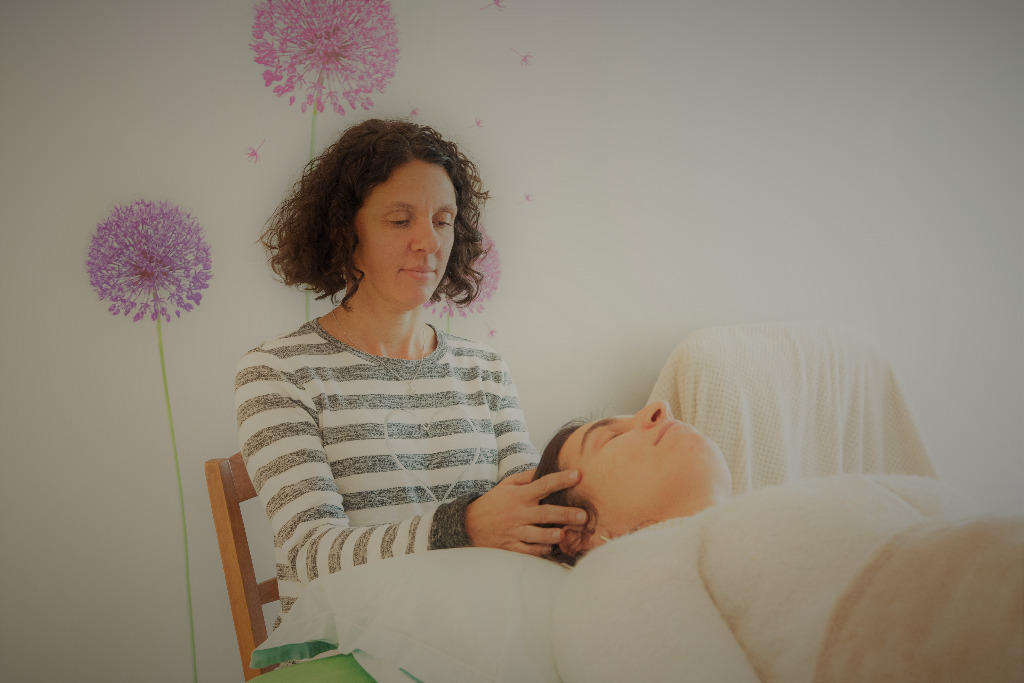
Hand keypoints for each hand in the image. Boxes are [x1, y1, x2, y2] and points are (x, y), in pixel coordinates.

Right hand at [465, 468, 587, 556]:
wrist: (469, 525)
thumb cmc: (493, 503)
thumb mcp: (507, 485)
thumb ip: (526, 477)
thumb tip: (544, 466)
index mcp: (520, 496)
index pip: (543, 485)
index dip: (561, 479)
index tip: (578, 475)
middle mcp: (519, 513)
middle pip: (546, 513)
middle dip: (565, 514)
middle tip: (583, 516)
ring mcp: (515, 532)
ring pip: (537, 535)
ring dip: (552, 535)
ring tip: (564, 534)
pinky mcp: (512, 547)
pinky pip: (529, 551)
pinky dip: (540, 549)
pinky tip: (550, 547)